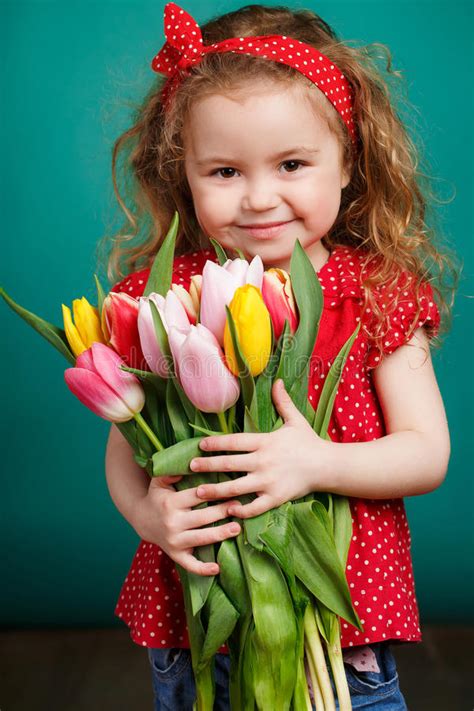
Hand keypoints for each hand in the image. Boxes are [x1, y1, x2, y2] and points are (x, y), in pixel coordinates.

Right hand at [132, 475, 241, 575]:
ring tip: (237, 528)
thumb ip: (172, 471)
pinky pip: (190, 565)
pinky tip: (217, 568)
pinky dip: (202, 569)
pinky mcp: (176, 554)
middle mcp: (172, 523)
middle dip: (222, 511)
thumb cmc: (158, 497)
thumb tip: (188, 463)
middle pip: (202, 517)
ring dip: (220, 534)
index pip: (196, 496)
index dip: (213, 492)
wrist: (143, 520)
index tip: (231, 487)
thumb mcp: (159, 481)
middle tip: (240, 506)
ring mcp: (174, 540)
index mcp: (170, 503)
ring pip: (201, 538)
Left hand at [190, 379, 330, 517]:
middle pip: (229, 464)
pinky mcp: (275, 498)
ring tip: (199, 492)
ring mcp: (268, 482)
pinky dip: (240, 510)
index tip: (200, 445)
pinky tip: (228, 511)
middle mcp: (263, 462)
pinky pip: (254, 507)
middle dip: (207, 465)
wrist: (328, 466)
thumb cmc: (309, 442)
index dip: (215, 444)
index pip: (234, 442)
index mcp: (265, 442)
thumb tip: (277, 381)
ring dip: (215, 491)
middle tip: (190, 466)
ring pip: (236, 488)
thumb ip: (282, 402)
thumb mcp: (295, 420)